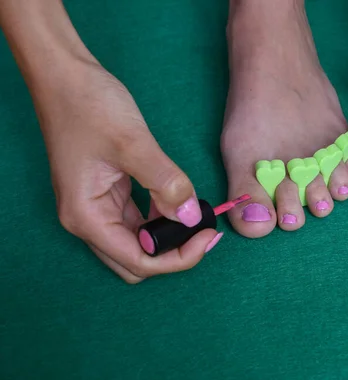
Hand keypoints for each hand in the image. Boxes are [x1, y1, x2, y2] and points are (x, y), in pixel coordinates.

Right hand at [36, 62, 219, 282]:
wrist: (65, 75)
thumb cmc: (88, 105)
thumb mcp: (133, 143)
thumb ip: (166, 183)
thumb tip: (192, 217)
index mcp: (87, 217)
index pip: (139, 261)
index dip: (179, 258)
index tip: (209, 236)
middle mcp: (88, 220)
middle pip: (137, 261)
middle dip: (173, 253)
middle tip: (206, 230)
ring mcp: (96, 207)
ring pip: (138, 242)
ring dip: (168, 236)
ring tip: (197, 215)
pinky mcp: (106, 194)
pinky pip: (137, 219)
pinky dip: (159, 218)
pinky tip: (178, 201)